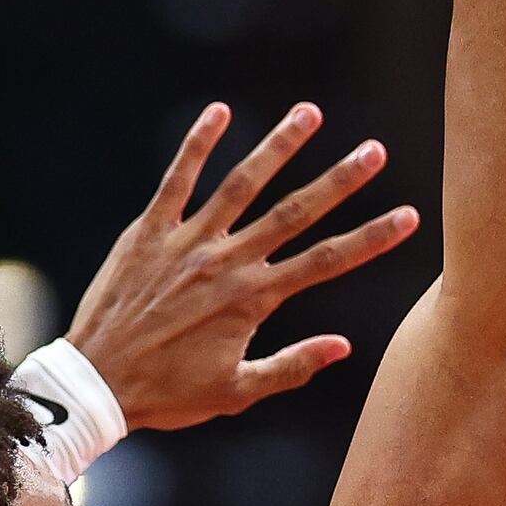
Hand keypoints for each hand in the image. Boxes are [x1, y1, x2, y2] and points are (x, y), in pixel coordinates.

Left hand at [66, 102, 420, 430]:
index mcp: (252, 300)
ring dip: (278, 146)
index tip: (408, 216)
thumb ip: (292, 366)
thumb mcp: (237, 393)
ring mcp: (187, 242)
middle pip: (295, 213)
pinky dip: (197, 145)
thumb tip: (345, 345)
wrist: (96, 384)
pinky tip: (219, 111)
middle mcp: (226, 263)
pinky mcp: (148, 232)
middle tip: (375, 151)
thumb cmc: (167, 393)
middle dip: (340, 181)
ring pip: (241, 184)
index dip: (371, 238)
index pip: (326, 261)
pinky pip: (177, 180)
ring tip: (309, 112)